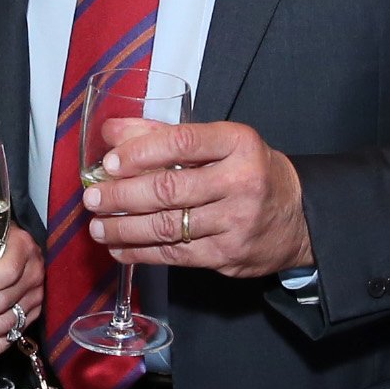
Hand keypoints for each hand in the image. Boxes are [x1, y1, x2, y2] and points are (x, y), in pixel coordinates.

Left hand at [82, 118, 312, 276]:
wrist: (297, 217)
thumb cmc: (249, 172)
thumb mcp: (218, 144)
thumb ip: (163, 135)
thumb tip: (112, 132)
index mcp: (238, 144)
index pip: (181, 143)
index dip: (140, 152)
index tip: (110, 163)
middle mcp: (240, 182)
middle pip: (168, 189)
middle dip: (121, 195)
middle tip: (93, 198)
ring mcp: (236, 222)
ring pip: (167, 226)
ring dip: (124, 228)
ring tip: (98, 226)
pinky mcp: (228, 255)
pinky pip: (175, 256)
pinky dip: (141, 253)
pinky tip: (120, 248)